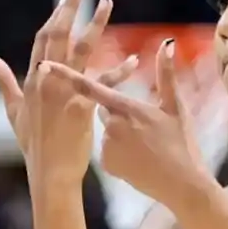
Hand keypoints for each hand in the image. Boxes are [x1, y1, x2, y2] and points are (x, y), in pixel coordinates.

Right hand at [0, 0, 134, 183]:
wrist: (49, 171)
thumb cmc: (33, 143)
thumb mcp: (13, 110)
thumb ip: (3, 80)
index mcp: (32, 80)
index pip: (42, 38)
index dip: (55, 15)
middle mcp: (47, 81)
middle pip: (59, 35)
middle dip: (70, 8)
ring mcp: (63, 93)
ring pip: (82, 50)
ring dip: (96, 24)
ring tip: (107, 2)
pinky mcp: (81, 108)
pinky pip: (103, 84)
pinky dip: (119, 70)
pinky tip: (133, 59)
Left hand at [47, 41, 210, 210]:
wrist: (180, 184)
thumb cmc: (182, 143)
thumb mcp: (176, 107)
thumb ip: (166, 74)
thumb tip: (167, 43)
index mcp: (127, 108)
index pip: (91, 87)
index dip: (66, 75)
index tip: (45, 66)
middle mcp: (112, 126)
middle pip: (103, 109)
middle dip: (117, 111)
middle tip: (143, 125)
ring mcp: (107, 146)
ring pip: (106, 131)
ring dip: (119, 133)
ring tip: (144, 145)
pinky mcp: (106, 164)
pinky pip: (107, 150)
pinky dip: (118, 151)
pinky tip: (137, 159)